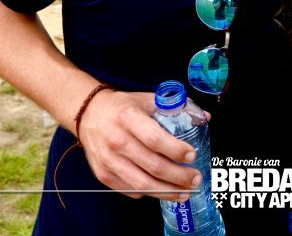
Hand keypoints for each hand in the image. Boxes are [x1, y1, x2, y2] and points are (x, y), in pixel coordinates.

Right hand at [77, 88, 202, 200]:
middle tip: (195, 178)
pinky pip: (131, 190)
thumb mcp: (146, 99)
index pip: (155, 139)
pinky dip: (150, 193)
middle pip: (152, 166)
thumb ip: (175, 107)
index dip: (175, 150)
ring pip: (143, 184)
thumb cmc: (122, 107)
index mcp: (128, 118)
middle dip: (178, 176)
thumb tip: (204, 116)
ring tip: (185, 192)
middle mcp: (116, 140)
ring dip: (168, 191)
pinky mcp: (103, 175)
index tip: (192, 155)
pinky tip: (163, 190)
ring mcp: (108, 161)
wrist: (88, 114)